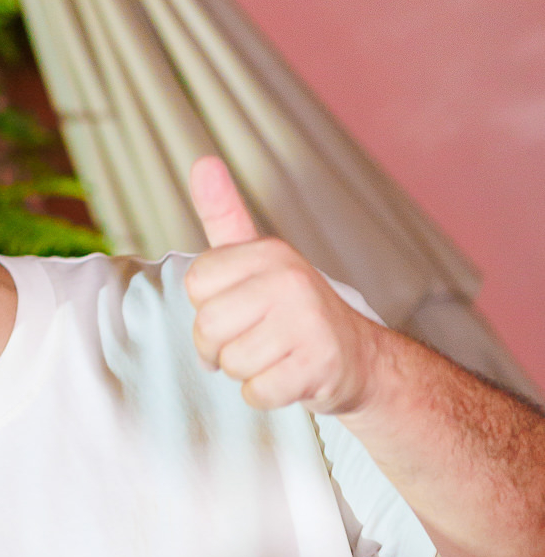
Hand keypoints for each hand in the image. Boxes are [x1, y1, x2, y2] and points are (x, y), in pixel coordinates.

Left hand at [184, 157, 383, 414]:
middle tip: (253, 342)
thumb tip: (202, 162)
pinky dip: (267, 395)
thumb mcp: (258, 259)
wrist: (360, 359)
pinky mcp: (318, 364)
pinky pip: (257, 392)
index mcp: (268, 252)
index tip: (238, 309)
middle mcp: (289, 279)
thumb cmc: (293, 311)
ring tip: (276, 357)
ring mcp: (307, 321)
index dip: (208, 306)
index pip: (196, 284)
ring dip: (247, 372)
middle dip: (220, 347)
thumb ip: (225, 216)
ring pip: (231, 363)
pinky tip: (290, 378)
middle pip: (207, 327)